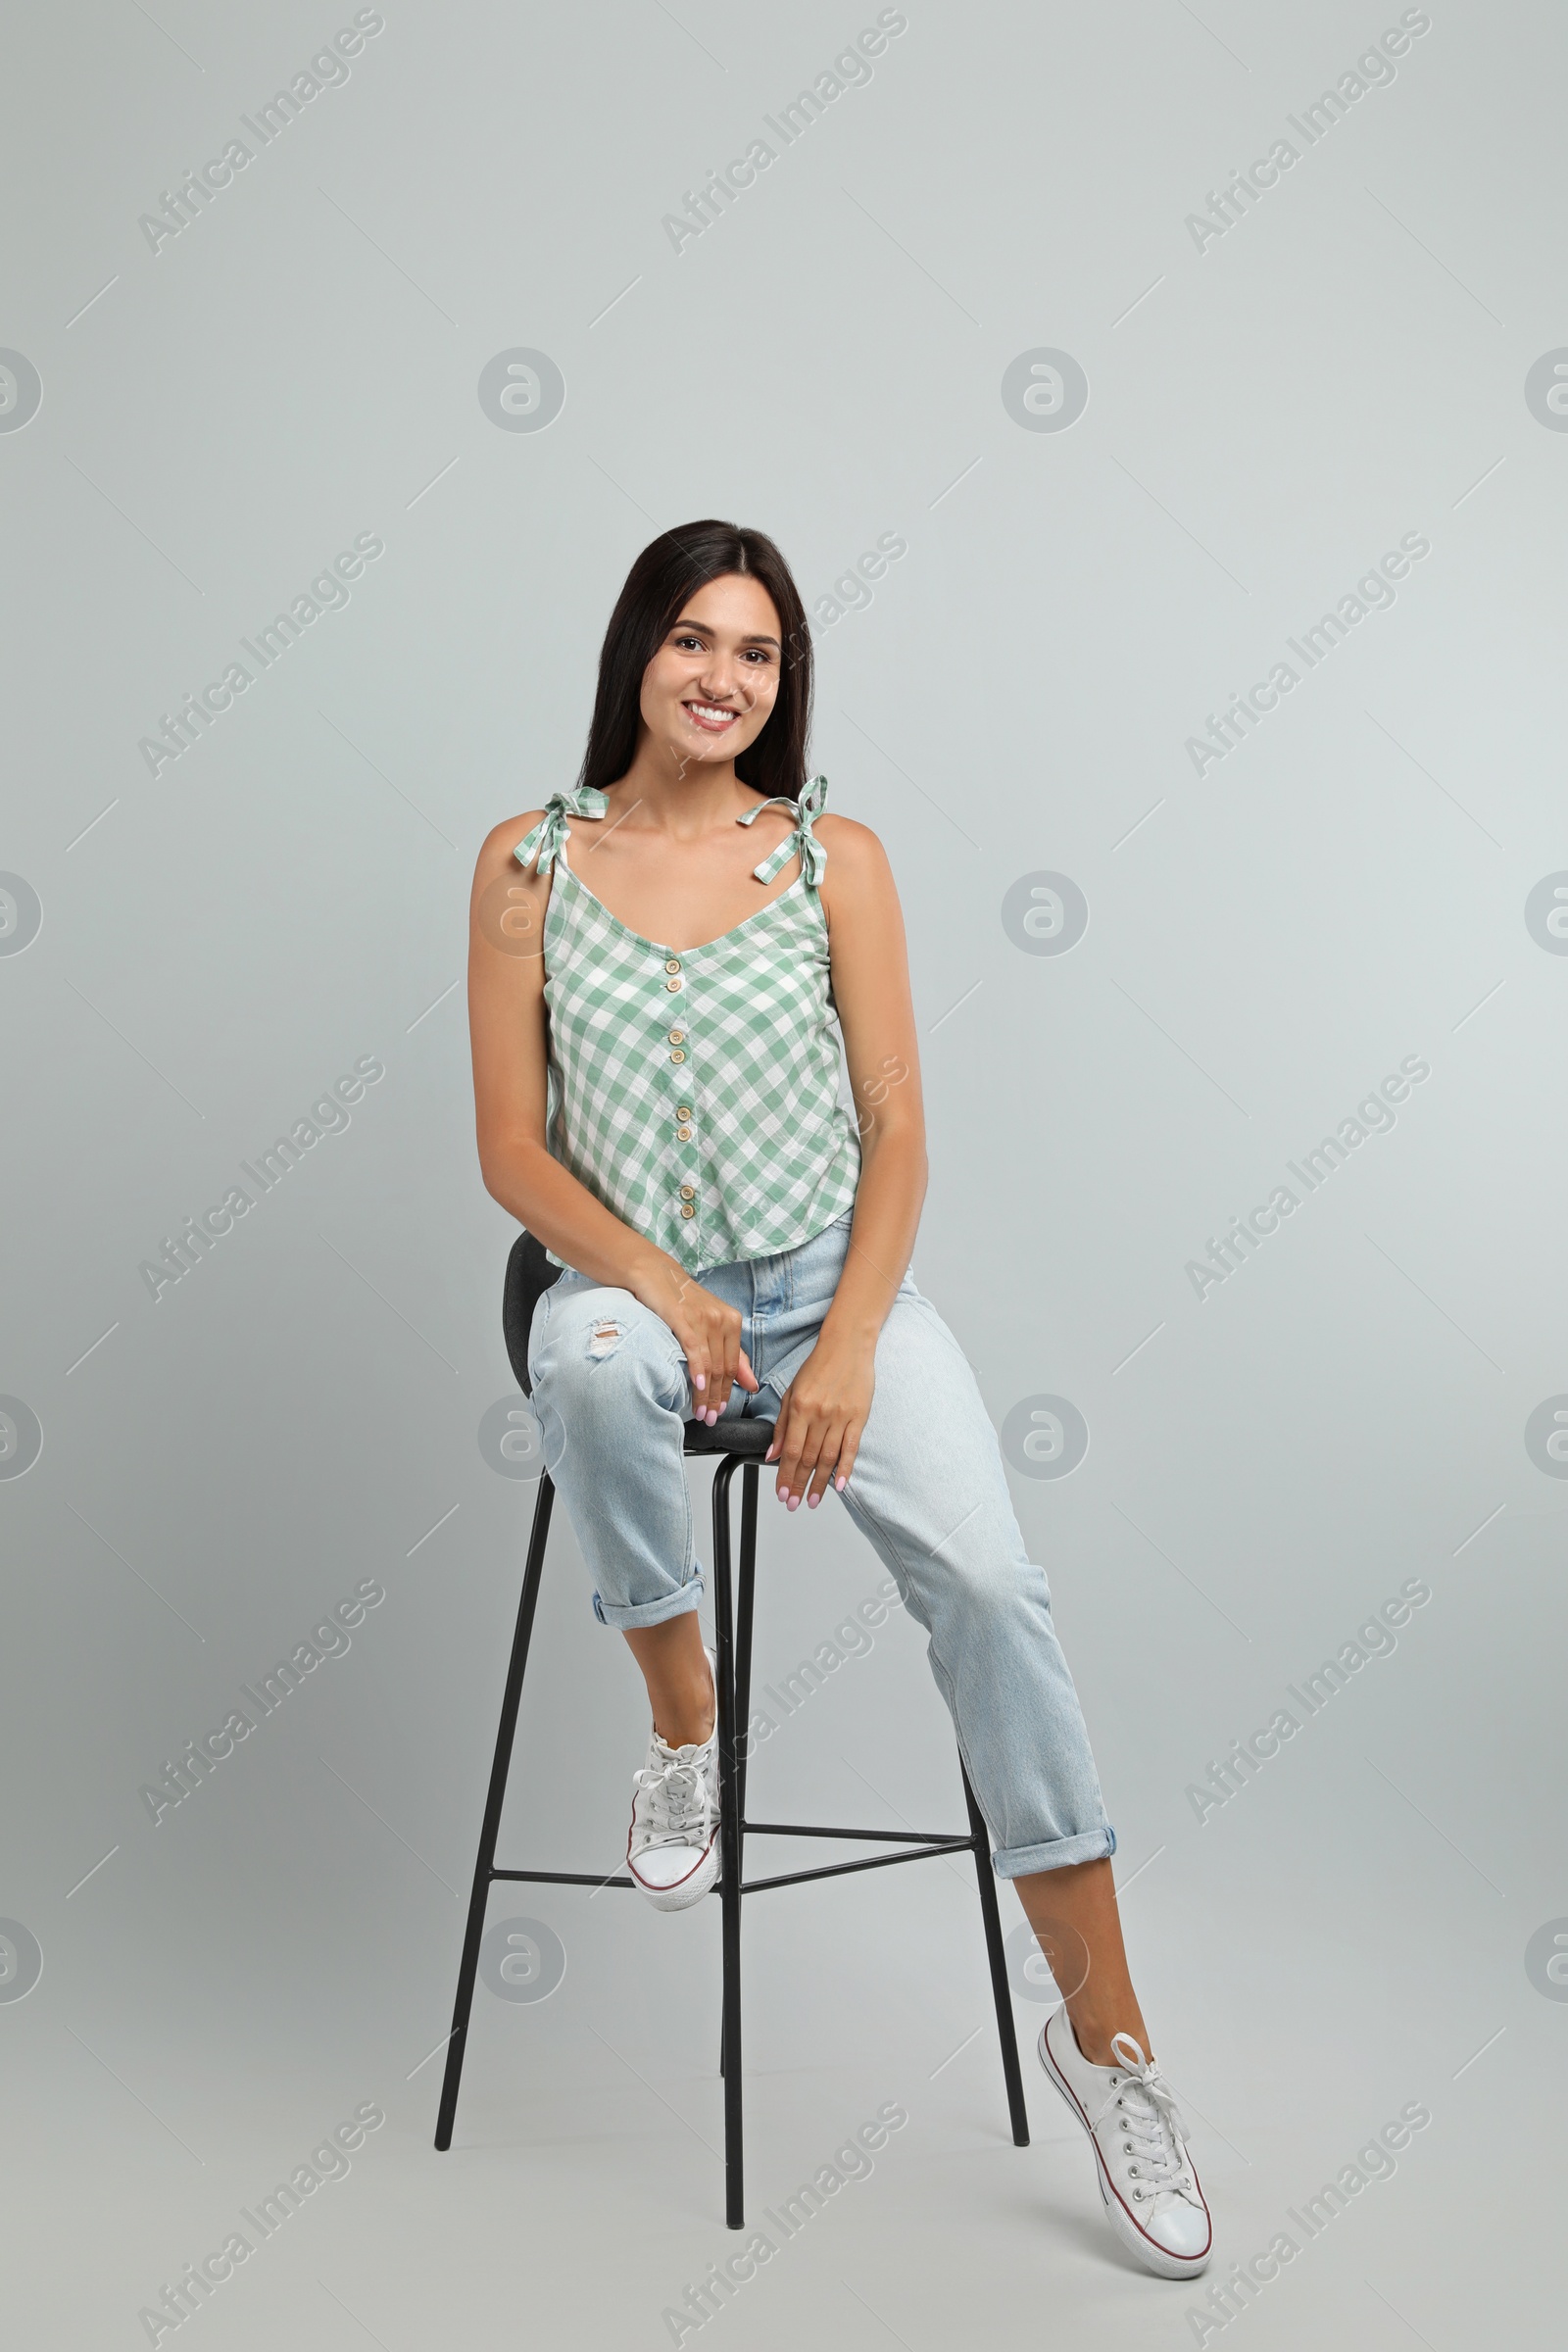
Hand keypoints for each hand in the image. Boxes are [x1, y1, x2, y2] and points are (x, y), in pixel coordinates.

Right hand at [631, 1261, 758, 1425]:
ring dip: (706, 1393)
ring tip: (701, 1413)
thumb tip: (751, 1385)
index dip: (728, 1392)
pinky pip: (695, 1350)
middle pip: (723, 1368)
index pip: (733, 1366)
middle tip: (710, 1419)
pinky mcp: (684, 1318)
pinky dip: (698, 1371)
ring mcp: (704, 1319)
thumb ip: (733, 1355)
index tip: (720, 1411)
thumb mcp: (712, 1325)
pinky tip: (697, 1387)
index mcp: (733, 1322)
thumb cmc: (682, 1302)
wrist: (655, 1274)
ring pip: (711, 1364)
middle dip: (717, 1398)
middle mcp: (722, 1320)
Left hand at [765, 1329, 875, 1507]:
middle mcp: (819, 1414)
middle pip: (808, 1458)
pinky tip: (839, 1485)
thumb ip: (781, 1424)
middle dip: (800, 1484)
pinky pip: (851, 1447)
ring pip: (828, 1457)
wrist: (848, 1345)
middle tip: (794, 1504)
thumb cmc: (818, 1366)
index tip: (782, 1493)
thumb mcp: (792, 1391)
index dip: (785, 1475)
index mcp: (800, 1408)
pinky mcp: (859, 1417)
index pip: (790, 1450)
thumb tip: (771, 1454)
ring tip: (814, 1500)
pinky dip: (845, 1468)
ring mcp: (841, 1416)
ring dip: (820, 1482)